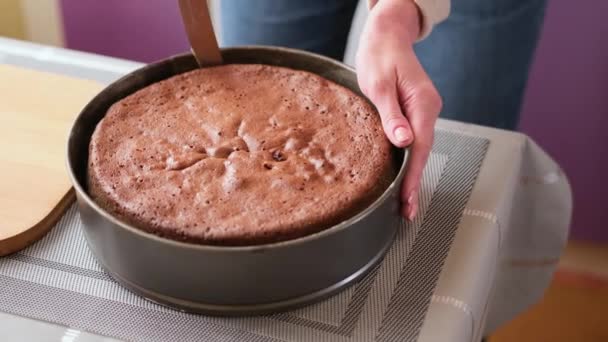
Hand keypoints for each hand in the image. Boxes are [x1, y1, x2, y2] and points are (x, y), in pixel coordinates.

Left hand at [356, 0, 441, 220]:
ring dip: (411, 176)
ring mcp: (422, 112)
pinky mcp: (414, 113)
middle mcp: (427, 110)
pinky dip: (408, 161)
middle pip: (423, 153)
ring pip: (419, 149)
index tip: (407, 198)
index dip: (413, 176)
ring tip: (404, 203)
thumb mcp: (379, 85)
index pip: (421, 148)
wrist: (386, 37)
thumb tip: (403, 142)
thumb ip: (391, 114)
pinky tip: (402, 177)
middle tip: (406, 211)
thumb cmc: (380, 56)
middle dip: (414, 183)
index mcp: (423, 104)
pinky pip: (414, 141)